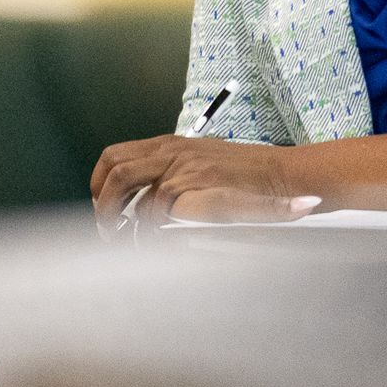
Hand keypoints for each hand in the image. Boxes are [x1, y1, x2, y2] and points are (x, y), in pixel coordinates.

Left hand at [89, 135, 318, 231]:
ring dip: (115, 214)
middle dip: (103, 203)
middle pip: (114, 168)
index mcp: (172, 145)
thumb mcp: (206, 165)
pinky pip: (153, 209)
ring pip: (126, 184)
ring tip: (122, 237)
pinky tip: (150, 241)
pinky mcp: (194, 185)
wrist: (286, 177)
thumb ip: (176, 172)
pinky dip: (144, 228)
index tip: (104, 208)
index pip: (116, 156)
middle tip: (108, 229)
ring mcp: (182, 167)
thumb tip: (143, 198)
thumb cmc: (249, 177)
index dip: (100, 184)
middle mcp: (173, 151)